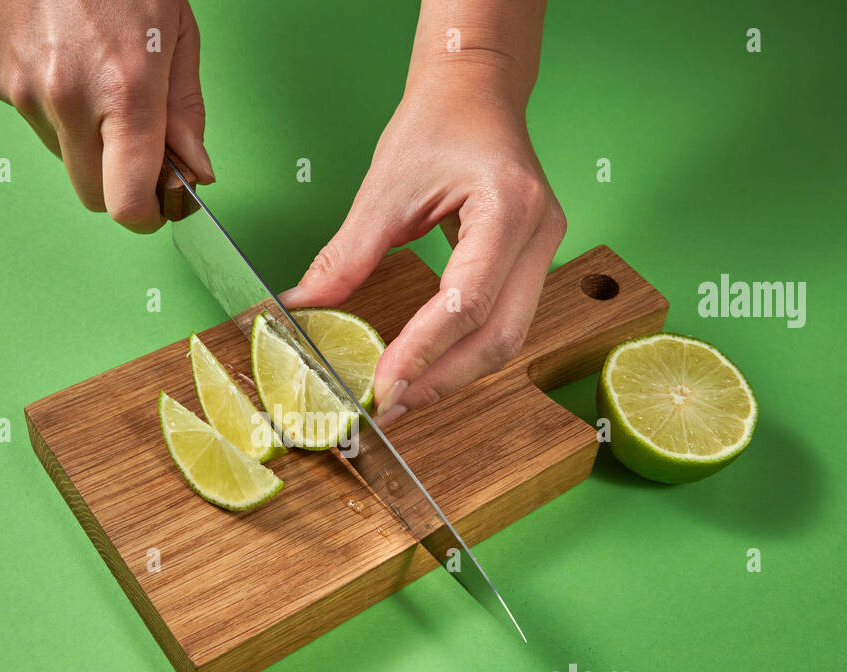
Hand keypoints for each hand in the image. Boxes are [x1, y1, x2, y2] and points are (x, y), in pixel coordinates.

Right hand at [0, 0, 214, 232]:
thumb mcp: (176, 32)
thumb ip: (185, 111)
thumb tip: (194, 170)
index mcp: (124, 91)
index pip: (127, 205)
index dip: (148, 215)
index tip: (161, 203)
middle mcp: (68, 101)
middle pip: (93, 197)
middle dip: (120, 184)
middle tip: (142, 148)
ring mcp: (26, 93)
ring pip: (66, 160)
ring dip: (89, 143)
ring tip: (102, 81)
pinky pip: (38, 124)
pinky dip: (59, 112)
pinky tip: (71, 64)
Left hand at [279, 18, 563, 423]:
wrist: (475, 90)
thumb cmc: (437, 122)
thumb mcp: (384, 187)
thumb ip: (347, 255)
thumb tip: (305, 307)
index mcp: (508, 206)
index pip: (468, 301)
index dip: (425, 352)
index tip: (383, 386)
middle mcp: (539, 234)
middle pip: (500, 336)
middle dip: (442, 380)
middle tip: (388, 406)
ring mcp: (542, 251)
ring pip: (506, 339)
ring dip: (452, 374)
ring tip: (400, 395)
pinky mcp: (529, 263)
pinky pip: (501, 323)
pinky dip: (461, 352)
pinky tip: (423, 367)